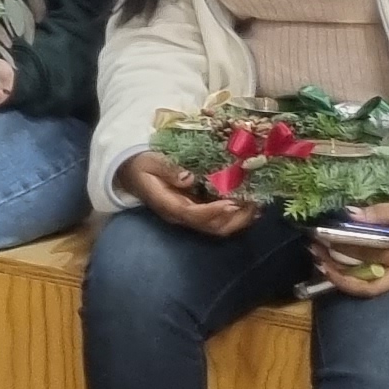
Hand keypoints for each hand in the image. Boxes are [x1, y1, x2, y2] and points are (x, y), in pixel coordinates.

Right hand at [117, 151, 253, 237]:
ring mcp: (189, 215)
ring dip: (240, 219)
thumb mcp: (149, 162)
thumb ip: (167, 169)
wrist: (131, 172)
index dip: (214, 211)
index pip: (193, 214)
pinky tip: (250, 205)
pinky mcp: (196, 210)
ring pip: (218, 227)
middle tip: (254, 204)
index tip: (233, 203)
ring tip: (257, 205)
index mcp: (167, 204)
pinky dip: (236, 215)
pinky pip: (218, 219)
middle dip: (235, 219)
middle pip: (211, 227)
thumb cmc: (141, 164)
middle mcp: (180, 215)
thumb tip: (188, 178)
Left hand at [311, 195, 388, 298]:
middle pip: (364, 279)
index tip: (320, 235)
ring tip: (319, 262)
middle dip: (336, 269)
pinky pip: (375, 284)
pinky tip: (338, 267)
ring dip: (342, 278)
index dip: (340, 246)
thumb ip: (380, 214)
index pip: (365, 254)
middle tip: (314, 252)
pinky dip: (355, 279)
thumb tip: (349, 215)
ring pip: (368, 288)